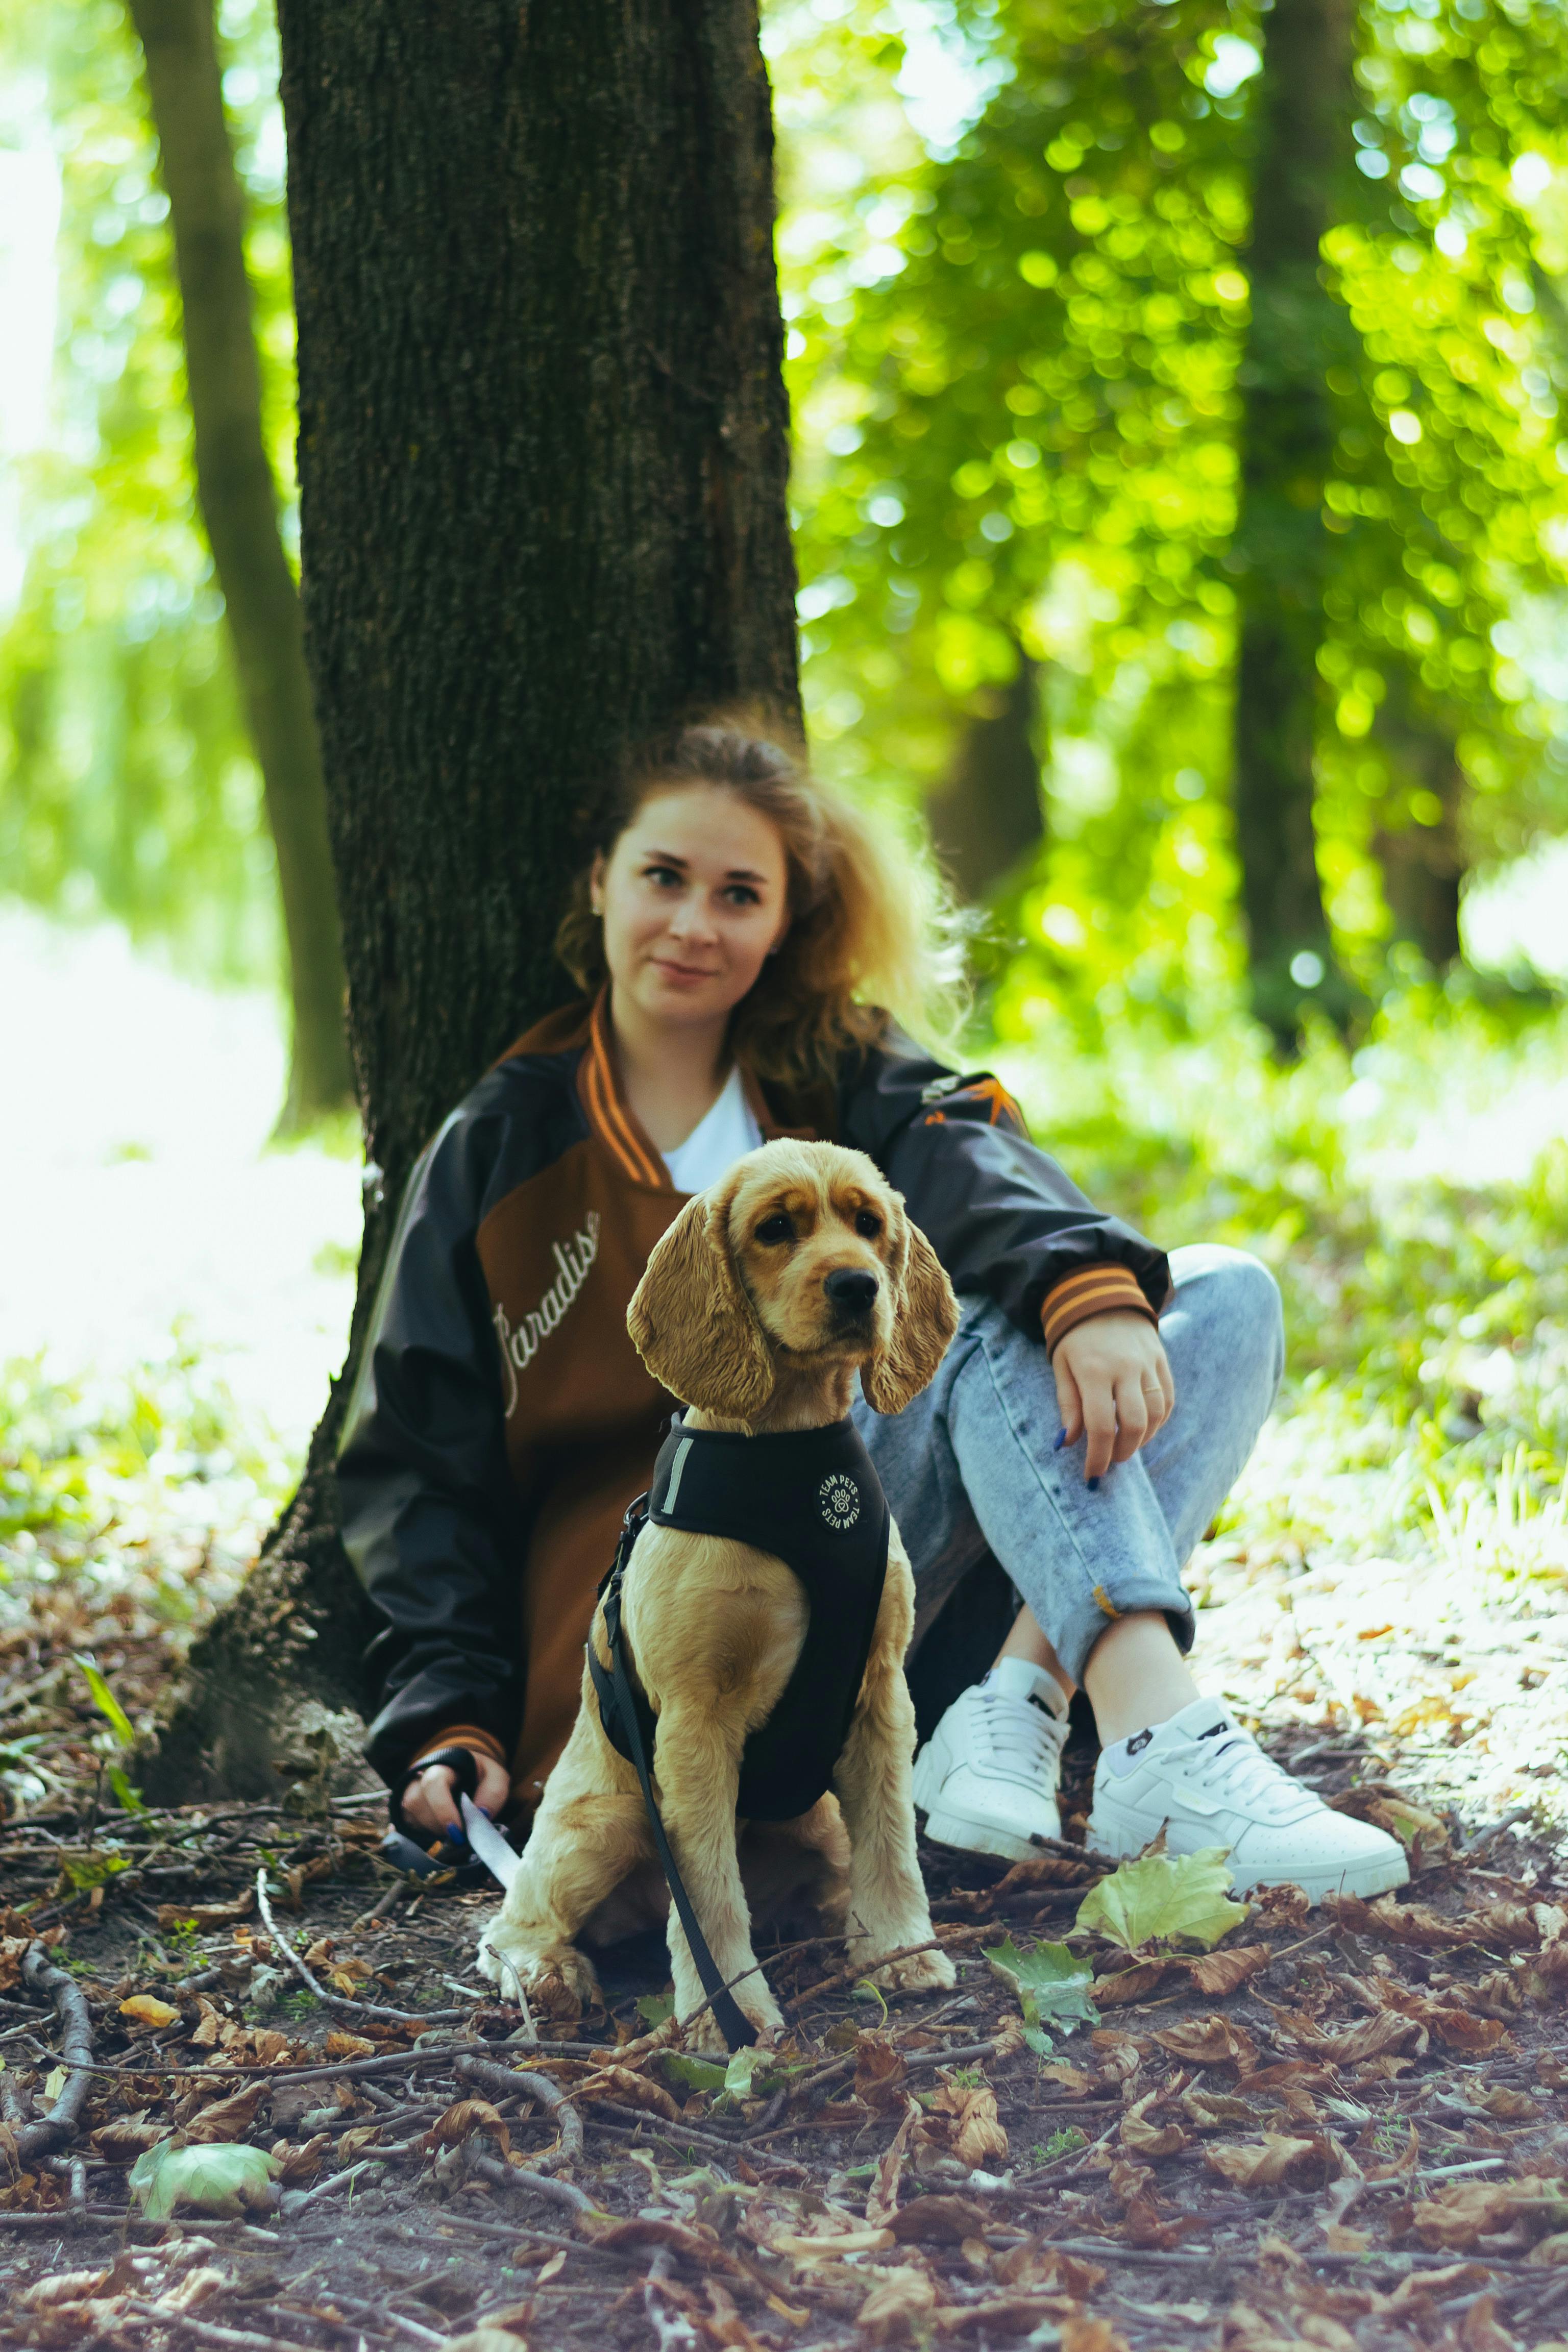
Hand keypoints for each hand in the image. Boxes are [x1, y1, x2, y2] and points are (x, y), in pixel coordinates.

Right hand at [399, 1751, 511, 1841]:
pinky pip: (410, 1826)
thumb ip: (493, 1792)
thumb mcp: (496, 1777)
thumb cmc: (480, 1775)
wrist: (466, 1774)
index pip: (433, 1783)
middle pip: (417, 1802)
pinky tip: (442, 1827)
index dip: (443, 1809)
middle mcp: (420, 1775)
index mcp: (444, 1764)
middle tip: (460, 1834)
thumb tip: (482, 1814)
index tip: (458, 1831)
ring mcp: (410, 1792)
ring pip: (412, 1817)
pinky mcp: (406, 1809)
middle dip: (439, 1824)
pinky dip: (428, 1833)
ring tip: (454, 1827)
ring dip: (435, 1830)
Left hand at [1054, 1311, 1173, 1480]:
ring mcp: (1148, 1363)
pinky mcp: (1162, 1361)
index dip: (1097, 1457)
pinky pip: (1167, 1400)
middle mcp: (1125, 1368)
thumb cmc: (1074, 1337)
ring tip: (1125, 1445)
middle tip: (1110, 1460)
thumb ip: (1067, 1405)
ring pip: (1156, 1414)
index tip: (1092, 1475)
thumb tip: (1066, 1442)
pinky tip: (1143, 1427)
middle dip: (1122, 1452)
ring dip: (1142, 1439)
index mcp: (1094, 1370)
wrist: (1101, 1296)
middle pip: (1134, 1424)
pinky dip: (1158, 1421)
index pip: (1100, 1425)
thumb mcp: (1061, 1367)